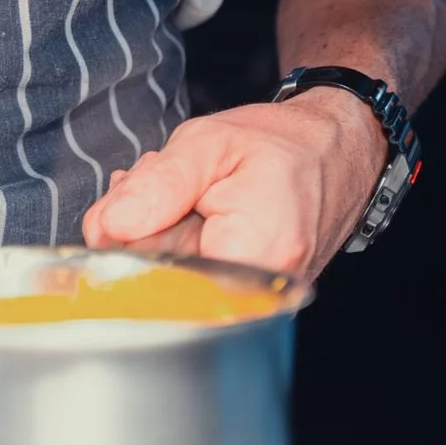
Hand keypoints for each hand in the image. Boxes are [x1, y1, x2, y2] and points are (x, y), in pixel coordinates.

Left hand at [81, 90, 386, 281]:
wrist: (335, 152)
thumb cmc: (279, 144)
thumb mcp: (208, 143)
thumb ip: (158, 184)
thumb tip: (110, 226)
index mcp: (253, 254)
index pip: (158, 279)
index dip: (126, 244)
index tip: (123, 209)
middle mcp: (259, 293)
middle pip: (160, 282)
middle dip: (138, 232)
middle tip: (151, 185)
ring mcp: (255, 301)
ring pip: (170, 280)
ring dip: (156, 236)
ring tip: (179, 194)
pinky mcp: (246, 298)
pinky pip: (189, 279)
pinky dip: (175, 245)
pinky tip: (187, 213)